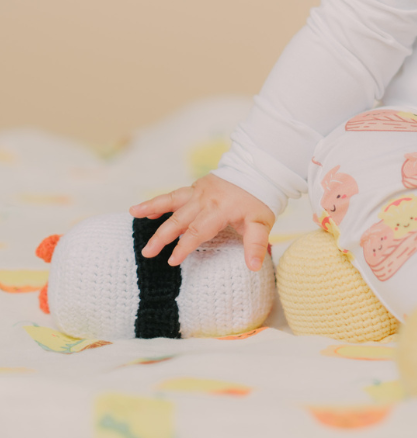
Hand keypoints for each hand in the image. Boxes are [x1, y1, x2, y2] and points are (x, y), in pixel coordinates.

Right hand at [129, 173, 274, 270]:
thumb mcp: (262, 222)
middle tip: (147, 252)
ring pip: (172, 201)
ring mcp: (200, 191)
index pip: (198, 231)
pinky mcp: (197, 187)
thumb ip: (255, 244)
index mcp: (220, 209)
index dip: (185, 246)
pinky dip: (159, 202)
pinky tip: (143, 210)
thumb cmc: (260, 199)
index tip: (172, 261)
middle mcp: (206, 199)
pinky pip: (175, 195)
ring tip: (133, 213)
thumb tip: (254, 267)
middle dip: (162, 236)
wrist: (260, 169)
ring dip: (152, 208)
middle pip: (180, 219)